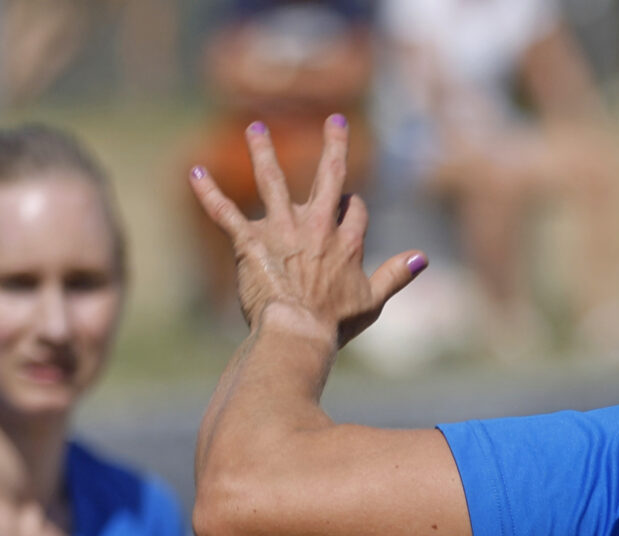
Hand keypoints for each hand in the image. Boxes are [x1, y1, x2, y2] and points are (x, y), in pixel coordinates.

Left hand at [188, 115, 422, 347]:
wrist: (298, 332)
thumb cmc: (336, 323)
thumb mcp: (374, 300)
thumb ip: (397, 274)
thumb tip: (423, 255)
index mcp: (347, 240)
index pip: (354, 208)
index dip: (353, 208)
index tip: (348, 211)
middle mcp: (316, 225)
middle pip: (328, 175)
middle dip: (334, 145)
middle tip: (335, 120)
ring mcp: (281, 230)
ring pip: (272, 180)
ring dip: (263, 151)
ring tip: (255, 128)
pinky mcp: (250, 241)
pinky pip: (225, 211)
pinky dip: (208, 192)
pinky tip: (195, 172)